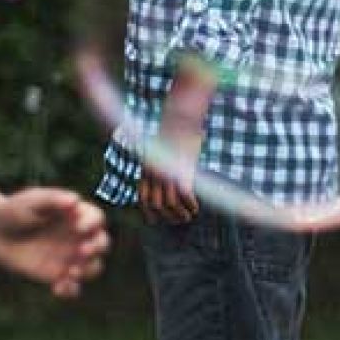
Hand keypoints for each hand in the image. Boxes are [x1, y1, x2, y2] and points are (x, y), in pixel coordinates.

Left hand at [0, 189, 109, 298]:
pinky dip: (71, 291)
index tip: (78, 227)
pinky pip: (73, 287)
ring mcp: (70, 258)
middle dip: (96, 248)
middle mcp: (79, 238)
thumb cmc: (14, 211)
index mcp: (77, 216)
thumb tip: (75, 201)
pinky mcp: (57, 276)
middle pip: (102, 244)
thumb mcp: (31, 201)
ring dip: (88, 271)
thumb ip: (52, 199)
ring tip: (71, 272)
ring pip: (93, 268)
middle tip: (82, 251)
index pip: (96, 219)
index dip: (92, 224)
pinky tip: (57, 288)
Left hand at [140, 59, 213, 224]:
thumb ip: (158, 164)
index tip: (155, 220)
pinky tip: (195, 207)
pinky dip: (190, 204)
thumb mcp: (159, 150)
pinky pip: (185, 195)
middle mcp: (154, 174)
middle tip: (179, 220)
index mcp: (146, 169)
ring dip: (180, 214)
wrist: (179, 118)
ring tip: (189, 216)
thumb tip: (159, 171)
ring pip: (170, 203)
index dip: (149, 212)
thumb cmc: (172, 131)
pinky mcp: (182, 171)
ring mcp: (168, 173)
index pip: (143, 199)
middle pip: (157, 205)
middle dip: (167, 216)